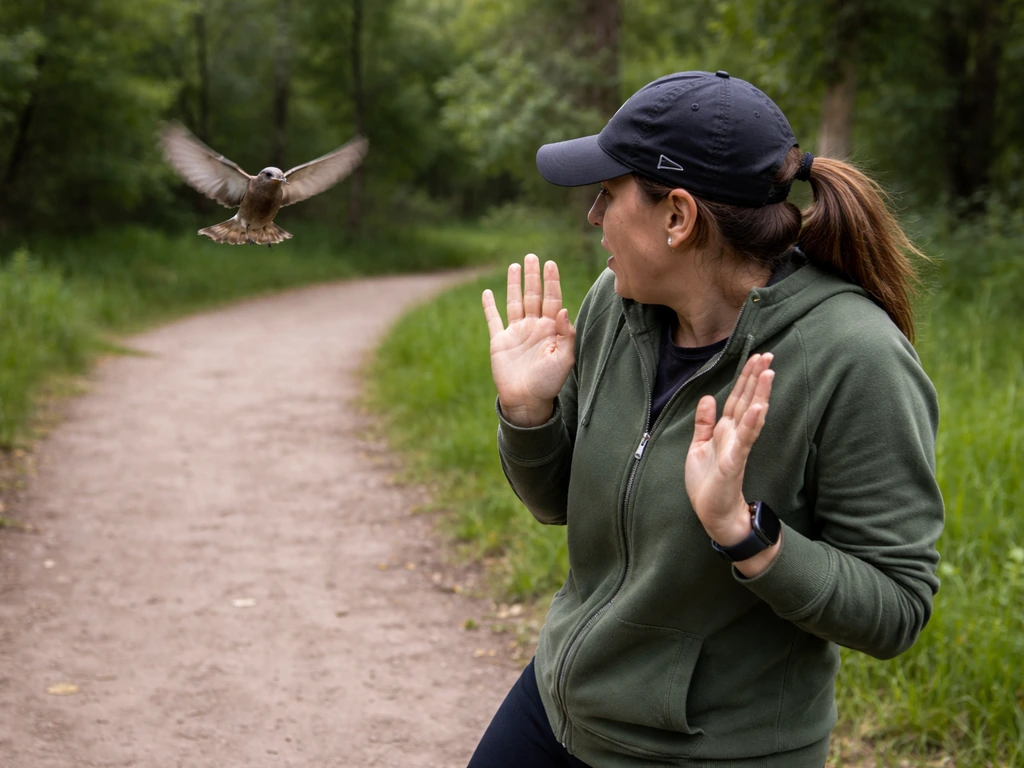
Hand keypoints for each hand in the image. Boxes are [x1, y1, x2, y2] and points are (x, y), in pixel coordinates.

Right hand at [482, 254, 575, 426]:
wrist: (526, 401)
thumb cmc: (548, 383)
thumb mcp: (565, 359)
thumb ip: (566, 334)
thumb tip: (564, 309)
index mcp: (551, 330)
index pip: (552, 299)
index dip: (551, 281)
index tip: (551, 264)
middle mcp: (534, 327)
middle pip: (534, 295)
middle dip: (533, 276)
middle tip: (532, 257)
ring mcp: (516, 333)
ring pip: (515, 302)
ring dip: (514, 284)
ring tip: (515, 266)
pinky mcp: (500, 341)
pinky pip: (494, 320)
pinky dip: (489, 306)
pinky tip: (487, 293)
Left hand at [685, 353, 774, 544]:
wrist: (713, 514)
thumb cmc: (708, 483)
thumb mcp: (698, 447)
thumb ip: (704, 423)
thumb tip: (709, 397)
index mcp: (725, 431)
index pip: (737, 398)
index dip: (746, 378)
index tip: (756, 357)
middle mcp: (734, 435)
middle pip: (747, 400)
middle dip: (756, 378)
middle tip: (768, 354)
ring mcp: (737, 448)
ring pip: (751, 415)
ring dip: (760, 394)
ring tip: (768, 373)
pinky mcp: (735, 462)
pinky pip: (745, 440)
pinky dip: (752, 423)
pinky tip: (759, 408)